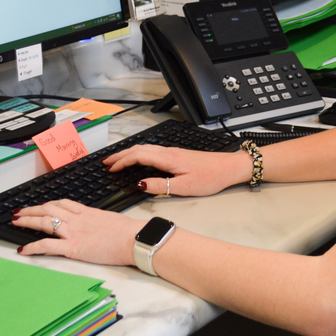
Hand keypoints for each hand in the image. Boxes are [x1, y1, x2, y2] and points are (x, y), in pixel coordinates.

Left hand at [13, 199, 142, 264]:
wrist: (134, 238)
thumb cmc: (129, 231)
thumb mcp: (111, 220)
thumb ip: (99, 221)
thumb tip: (97, 225)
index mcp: (88, 212)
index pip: (62, 204)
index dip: (48, 204)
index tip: (40, 206)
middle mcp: (77, 219)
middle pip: (49, 209)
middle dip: (31, 210)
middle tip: (19, 212)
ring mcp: (74, 232)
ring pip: (44, 222)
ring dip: (27, 220)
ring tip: (15, 222)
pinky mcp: (73, 247)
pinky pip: (47, 245)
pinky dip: (32, 246)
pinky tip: (23, 249)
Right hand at [104, 144, 248, 196]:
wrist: (229, 167)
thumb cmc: (210, 177)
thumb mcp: (184, 187)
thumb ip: (160, 186)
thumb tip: (140, 184)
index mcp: (168, 158)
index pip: (138, 156)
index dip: (122, 162)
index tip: (110, 169)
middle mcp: (169, 152)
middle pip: (139, 149)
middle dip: (120, 155)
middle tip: (107, 163)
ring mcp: (173, 152)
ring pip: (145, 148)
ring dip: (129, 153)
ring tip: (118, 161)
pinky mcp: (178, 154)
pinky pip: (153, 151)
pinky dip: (140, 154)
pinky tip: (139, 160)